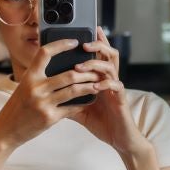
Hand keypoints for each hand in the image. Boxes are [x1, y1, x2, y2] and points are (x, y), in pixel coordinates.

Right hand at [0, 39, 100, 148]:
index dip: (61, 45)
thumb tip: (61, 65)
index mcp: (29, 77)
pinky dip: (82, 103)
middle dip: (86, 72)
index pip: (45, 53)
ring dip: (89, 86)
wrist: (6, 130)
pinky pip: (72, 107)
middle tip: (96, 69)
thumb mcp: (24, 87)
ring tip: (97, 83)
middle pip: (68, 75)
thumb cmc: (17, 106)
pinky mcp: (50, 118)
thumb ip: (39, 77)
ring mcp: (43, 103)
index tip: (74, 42)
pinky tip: (89, 100)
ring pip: (74, 91)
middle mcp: (36, 88)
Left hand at [71, 27, 149, 154]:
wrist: (119, 139)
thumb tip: (49, 96)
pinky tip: (96, 85)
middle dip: (97, 46)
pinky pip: (116, 86)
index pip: (99, 56)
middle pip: (109, 54)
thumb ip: (68, 99)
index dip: (96, 42)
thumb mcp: (80, 110)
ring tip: (81, 65)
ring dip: (95, 64)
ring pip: (111, 67)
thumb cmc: (101, 122)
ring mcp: (116, 89)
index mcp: (101, 79)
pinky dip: (105, 84)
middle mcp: (110, 80)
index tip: (86, 31)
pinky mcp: (121, 99)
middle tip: (83, 43)